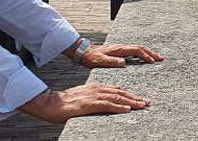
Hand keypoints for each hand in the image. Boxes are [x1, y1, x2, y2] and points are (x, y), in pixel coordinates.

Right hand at [19, 84, 148, 124]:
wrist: (50, 103)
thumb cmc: (65, 103)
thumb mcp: (83, 97)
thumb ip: (95, 98)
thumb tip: (106, 103)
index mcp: (96, 87)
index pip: (117, 90)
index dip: (130, 94)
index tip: (140, 99)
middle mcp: (97, 89)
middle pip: (120, 93)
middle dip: (135, 98)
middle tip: (146, 102)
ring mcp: (93, 96)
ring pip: (117, 98)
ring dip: (131, 102)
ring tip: (142, 105)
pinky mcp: (89, 104)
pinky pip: (107, 105)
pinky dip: (118, 107)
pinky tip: (127, 109)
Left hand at [80, 43, 163, 67]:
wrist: (84, 52)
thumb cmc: (91, 57)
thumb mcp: (99, 61)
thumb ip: (111, 62)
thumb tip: (123, 62)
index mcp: (119, 49)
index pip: (136, 50)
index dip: (145, 56)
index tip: (152, 61)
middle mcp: (122, 48)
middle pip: (140, 48)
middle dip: (152, 53)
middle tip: (161, 58)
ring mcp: (121, 49)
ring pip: (138, 49)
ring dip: (148, 53)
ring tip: (156, 58)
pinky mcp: (119, 52)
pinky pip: (134, 51)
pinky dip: (142, 54)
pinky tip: (144, 58)